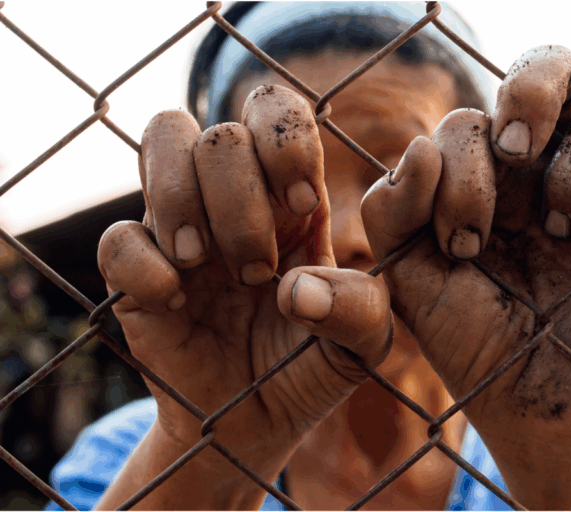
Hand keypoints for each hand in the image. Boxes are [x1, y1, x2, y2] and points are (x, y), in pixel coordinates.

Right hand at [96, 86, 392, 489]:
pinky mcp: (134, 271)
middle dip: (241, 201)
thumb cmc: (312, 365)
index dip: (285, 143)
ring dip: (186, 202)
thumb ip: (361, 307)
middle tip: (257, 270)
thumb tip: (295, 288)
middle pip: (220, 133)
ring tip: (203, 265)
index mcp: (294, 196)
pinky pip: (118, 237)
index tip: (302, 206)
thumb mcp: (363, 343)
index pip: (279, 111)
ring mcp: (181, 226)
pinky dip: (144, 265)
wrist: (256, 421)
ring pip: (163, 142)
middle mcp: (235, 196)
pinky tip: (175, 301)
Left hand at [362, 45, 570, 508]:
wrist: (522, 399)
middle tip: (514, 150)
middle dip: (531, 94)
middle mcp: (543, 170)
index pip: (473, 119)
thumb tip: (419, 146)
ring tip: (558, 230)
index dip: (461, 164)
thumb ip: (390, 209)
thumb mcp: (405, 272)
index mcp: (485, 174)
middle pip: (552, 70)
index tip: (458, 243)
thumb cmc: (462, 334)